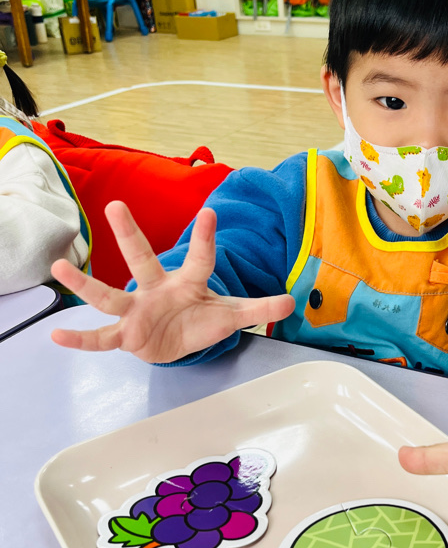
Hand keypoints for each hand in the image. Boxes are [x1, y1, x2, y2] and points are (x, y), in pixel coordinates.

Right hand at [49, 201, 294, 362]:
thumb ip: (259, 309)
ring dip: (85, 283)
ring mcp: (137, 311)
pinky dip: (80, 339)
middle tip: (116, 205)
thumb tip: (293, 301)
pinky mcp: (126, 335)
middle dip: (130, 235)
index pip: (200, 259)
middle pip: (142, 260)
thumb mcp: (232, 316)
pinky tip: (55, 335)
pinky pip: (100, 337)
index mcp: (187, 282)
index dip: (206, 239)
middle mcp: (156, 289)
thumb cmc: (199, 320)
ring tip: (58, 267)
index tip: (210, 213)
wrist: (173, 342)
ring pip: (109, 295)